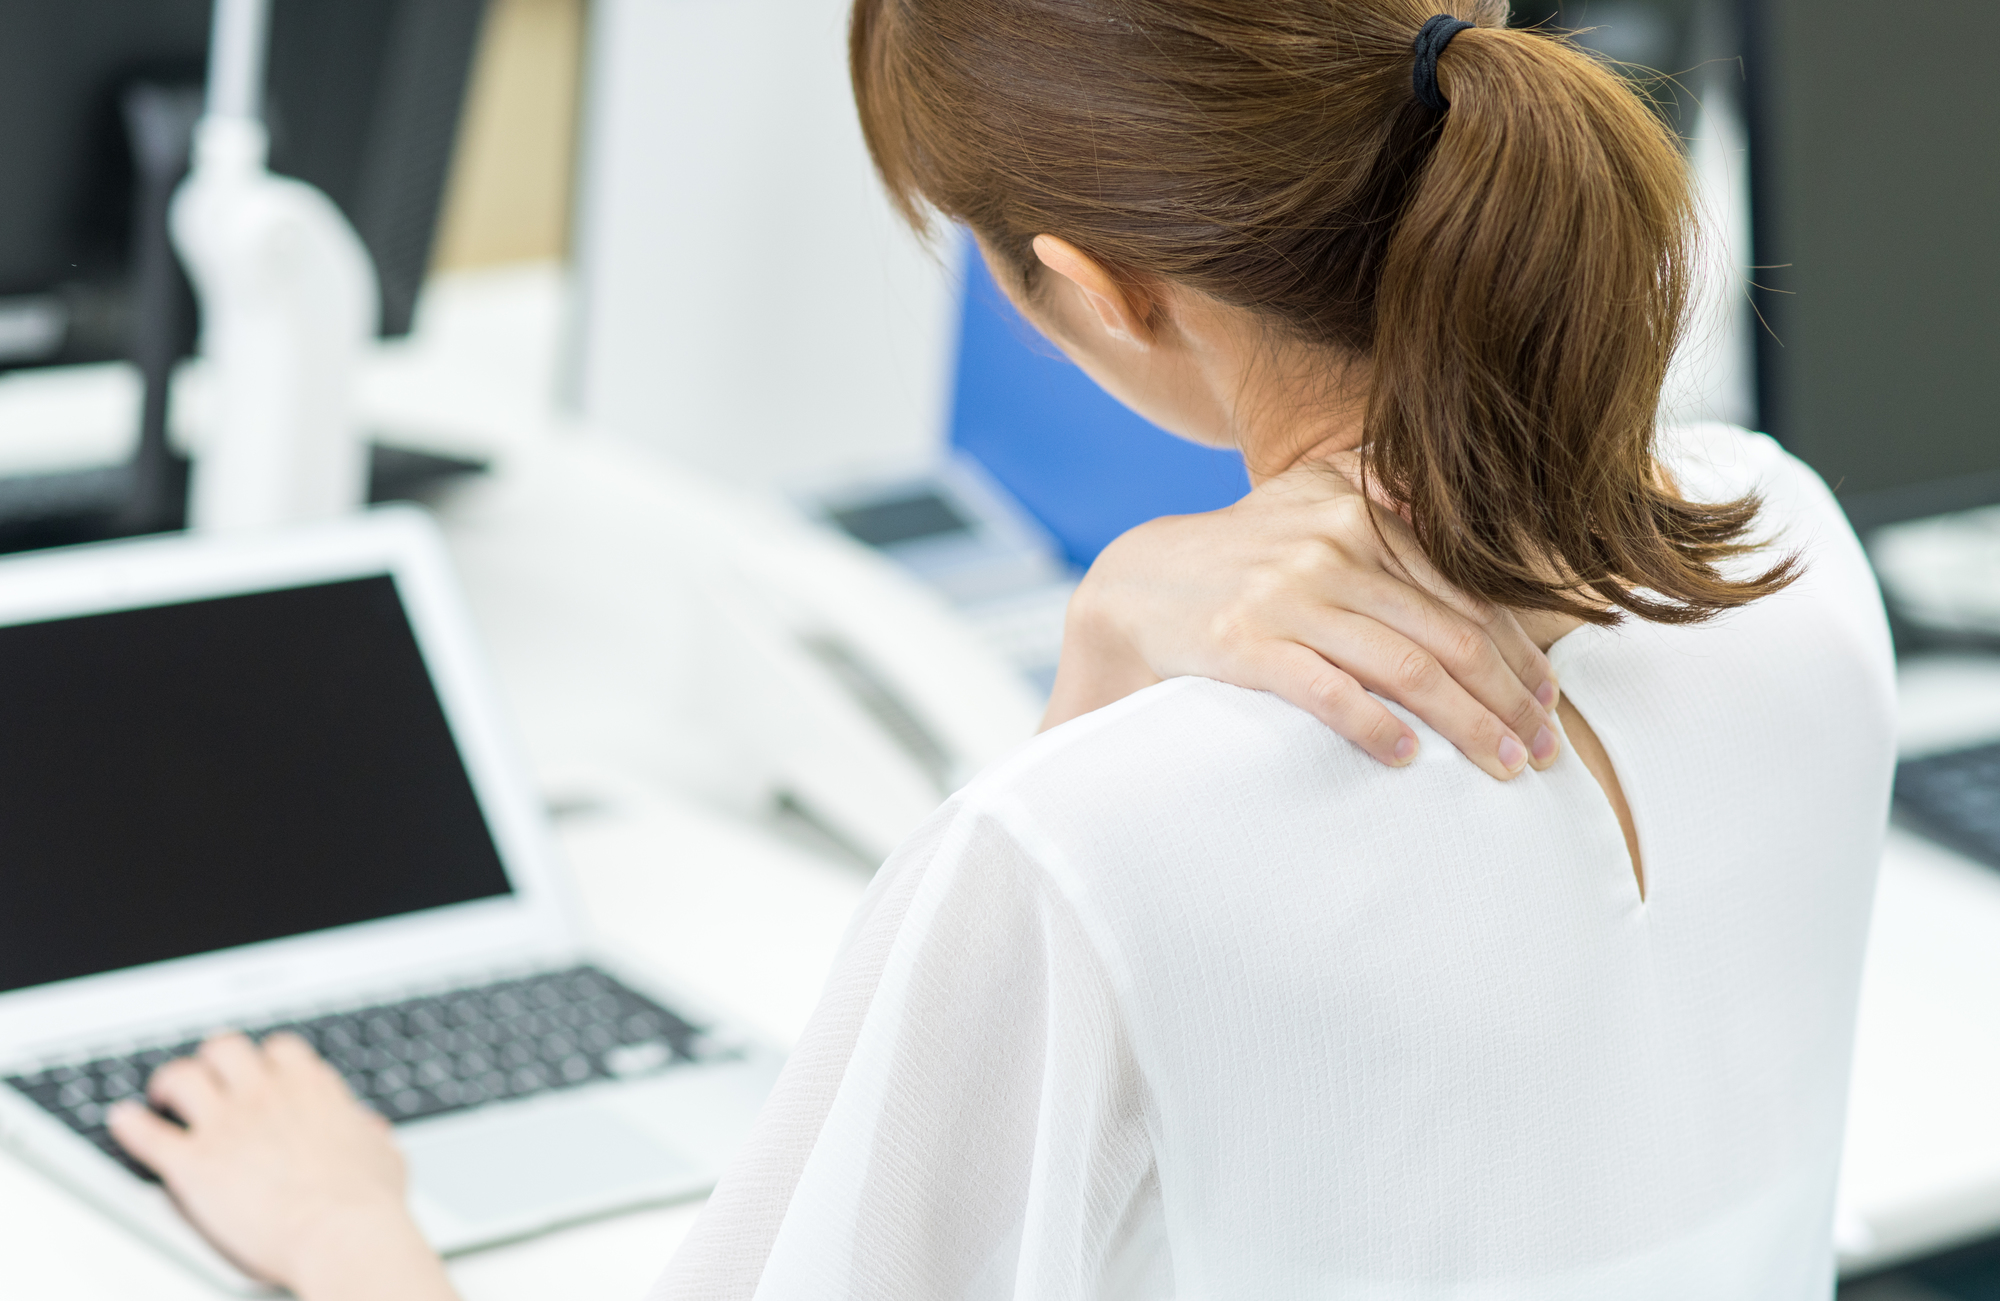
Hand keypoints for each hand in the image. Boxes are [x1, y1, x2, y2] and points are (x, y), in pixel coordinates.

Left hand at [108, 1033, 457, 1300]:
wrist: (342, 1233)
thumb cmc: (366, 1203)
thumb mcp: (383, 1156)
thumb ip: (368, 1133)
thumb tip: (369, 1128)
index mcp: (311, 1090)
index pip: (280, 1051)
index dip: (266, 1061)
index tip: (259, 1074)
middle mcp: (265, 1096)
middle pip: (226, 1049)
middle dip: (213, 1060)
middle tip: (206, 1077)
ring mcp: (227, 1125)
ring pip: (182, 1077)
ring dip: (169, 1083)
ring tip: (162, 1095)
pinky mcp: (195, 1163)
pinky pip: (148, 1133)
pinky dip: (130, 1126)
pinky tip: (123, 1121)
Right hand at [1046, 457, 1561, 779]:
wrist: (1139, 586)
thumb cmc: (1245, 557)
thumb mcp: (1310, 499)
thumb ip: (1381, 491)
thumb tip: (1449, 501)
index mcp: (1362, 514)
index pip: (1468, 595)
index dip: (1521, 654)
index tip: (1551, 703)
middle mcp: (1333, 548)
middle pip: (1452, 636)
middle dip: (1511, 701)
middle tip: (1546, 752)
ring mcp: (1288, 596)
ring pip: (1408, 668)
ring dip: (1470, 726)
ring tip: (1506, 768)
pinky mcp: (1246, 643)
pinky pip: (1329, 692)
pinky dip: (1377, 727)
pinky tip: (1411, 759)